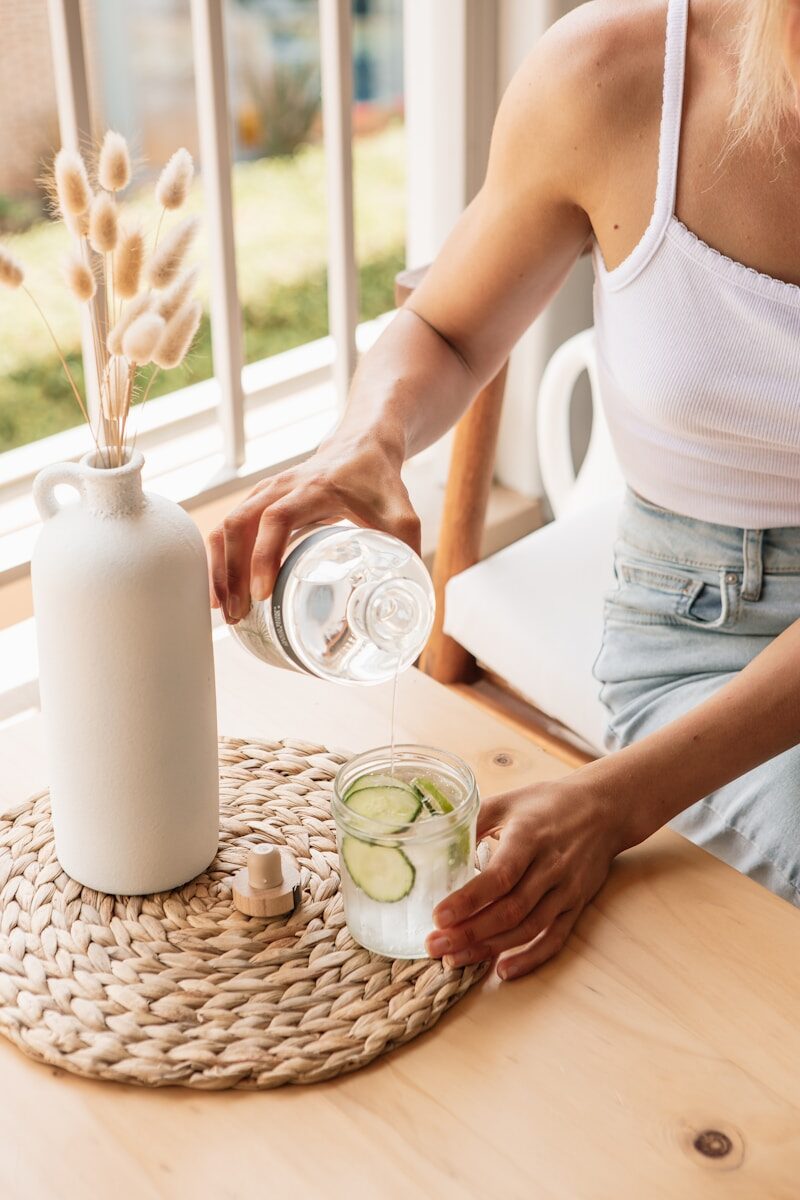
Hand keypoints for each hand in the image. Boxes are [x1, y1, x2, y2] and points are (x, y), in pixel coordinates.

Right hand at [207, 432, 419, 622]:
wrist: (361, 446)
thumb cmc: (380, 483)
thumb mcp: (402, 515)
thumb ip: (407, 553)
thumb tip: (418, 607)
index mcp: (313, 489)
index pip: (277, 519)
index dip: (265, 555)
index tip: (263, 593)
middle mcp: (280, 488)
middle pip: (239, 524)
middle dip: (232, 572)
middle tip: (239, 614)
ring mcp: (264, 492)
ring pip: (226, 526)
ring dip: (220, 569)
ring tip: (225, 610)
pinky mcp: (258, 502)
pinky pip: (227, 528)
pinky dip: (219, 559)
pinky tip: (221, 591)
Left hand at [426, 775, 623, 979]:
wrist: (603, 809)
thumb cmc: (546, 803)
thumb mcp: (508, 801)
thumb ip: (473, 820)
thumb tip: (435, 840)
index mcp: (529, 837)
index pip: (499, 875)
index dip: (469, 899)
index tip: (438, 916)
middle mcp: (550, 866)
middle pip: (509, 910)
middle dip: (469, 933)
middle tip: (435, 947)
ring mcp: (566, 890)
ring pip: (527, 928)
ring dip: (490, 948)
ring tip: (455, 959)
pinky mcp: (576, 905)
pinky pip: (554, 938)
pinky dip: (530, 959)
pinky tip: (503, 971)